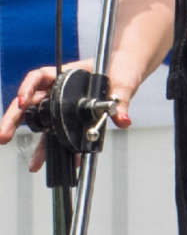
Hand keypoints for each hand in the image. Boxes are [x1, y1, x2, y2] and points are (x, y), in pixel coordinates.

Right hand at [0, 61, 127, 172]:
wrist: (126, 72)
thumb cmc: (120, 70)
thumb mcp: (122, 82)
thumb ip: (121, 100)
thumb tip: (123, 120)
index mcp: (66, 75)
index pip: (38, 77)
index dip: (27, 88)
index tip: (21, 101)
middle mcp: (58, 90)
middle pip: (29, 103)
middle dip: (13, 120)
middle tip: (4, 136)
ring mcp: (62, 105)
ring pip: (43, 124)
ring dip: (37, 144)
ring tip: (34, 164)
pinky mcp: (70, 118)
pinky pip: (61, 134)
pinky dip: (62, 148)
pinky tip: (61, 163)